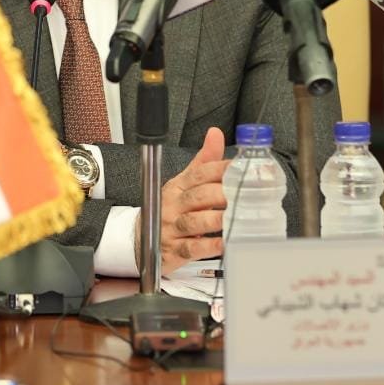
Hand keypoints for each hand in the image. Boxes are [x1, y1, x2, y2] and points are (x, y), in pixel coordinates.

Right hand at [135, 127, 230, 273]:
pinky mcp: (174, 251)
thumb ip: (204, 161)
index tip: (240, 168)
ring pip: (193, 222)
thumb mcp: (185, 182)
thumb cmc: (171, 208)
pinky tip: (224, 244)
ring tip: (234, 218)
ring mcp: (172, 228)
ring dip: (215, 219)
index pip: (199, 173)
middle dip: (219, 194)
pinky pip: (191, 248)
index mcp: (178, 185)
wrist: (141, 240)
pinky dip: (208, 247)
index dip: (219, 169)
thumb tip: (216, 133)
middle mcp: (173, 205)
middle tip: (242, 193)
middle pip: (196, 196)